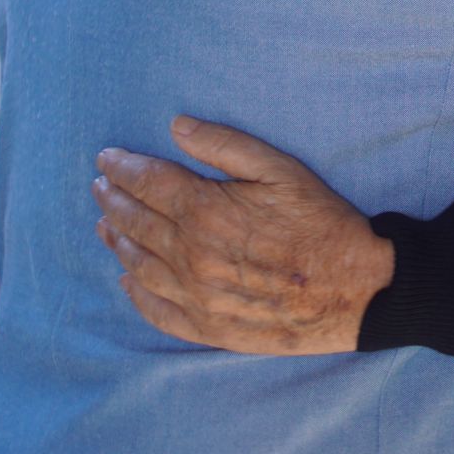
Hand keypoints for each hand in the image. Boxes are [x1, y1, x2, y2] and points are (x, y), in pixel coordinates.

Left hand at [92, 115, 393, 355]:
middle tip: (99, 186)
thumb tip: (176, 126)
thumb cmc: (320, 222)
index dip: (123, 168)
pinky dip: (136, 293)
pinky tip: (128, 281)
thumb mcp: (280, 169)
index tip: (106, 159)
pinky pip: (157, 311)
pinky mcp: (207, 326)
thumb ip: (225, 145)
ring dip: (117, 242)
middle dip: (113, 200)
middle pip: (135, 223)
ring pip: (138, 266)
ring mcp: (194, 295)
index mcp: (204, 210)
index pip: (147, 183)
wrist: (353, 288)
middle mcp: (189, 255)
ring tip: (104, 225)